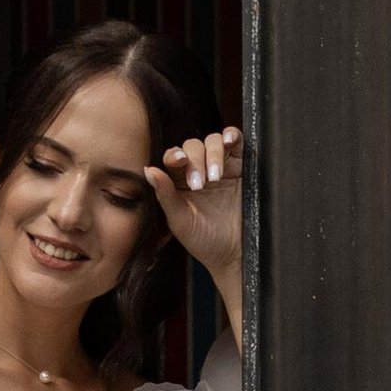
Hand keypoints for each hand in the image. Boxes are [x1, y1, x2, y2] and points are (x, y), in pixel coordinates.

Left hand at [146, 125, 243, 320]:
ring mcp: (222, 166)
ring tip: (216, 176)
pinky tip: (229, 142)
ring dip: (213, 153)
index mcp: (179, 181)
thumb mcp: (180, 220)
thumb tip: (148, 170)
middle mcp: (199, 170)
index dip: (175, 155)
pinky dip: (232, 136)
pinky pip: (237, 143)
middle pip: (193, 147)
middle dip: (196, 161)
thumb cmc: (204, 241)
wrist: (235, 254)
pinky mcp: (243, 166)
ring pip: (214, 142)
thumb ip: (165, 195)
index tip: (179, 162)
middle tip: (200, 184)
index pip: (174, 158)